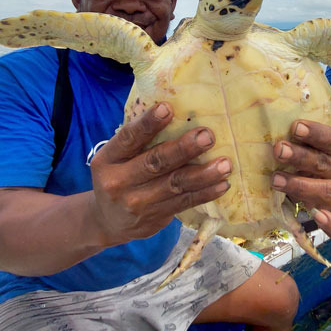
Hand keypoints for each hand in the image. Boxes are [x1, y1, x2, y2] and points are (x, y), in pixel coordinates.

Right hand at [89, 102, 230, 246]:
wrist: (105, 222)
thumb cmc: (118, 177)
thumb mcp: (114, 158)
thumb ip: (137, 141)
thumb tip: (177, 112)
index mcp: (108, 159)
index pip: (128, 138)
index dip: (148, 123)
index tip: (168, 108)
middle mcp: (119, 181)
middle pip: (155, 162)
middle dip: (184, 149)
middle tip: (207, 136)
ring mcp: (137, 203)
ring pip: (175, 184)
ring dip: (203, 174)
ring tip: (225, 164)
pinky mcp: (154, 218)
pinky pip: (184, 203)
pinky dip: (205, 193)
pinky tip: (222, 184)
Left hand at [272, 121, 330, 239]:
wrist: (325, 183)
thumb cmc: (313, 158)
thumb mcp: (311, 145)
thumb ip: (300, 138)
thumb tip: (274, 125)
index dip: (315, 133)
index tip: (295, 127)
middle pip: (324, 163)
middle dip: (299, 157)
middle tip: (278, 150)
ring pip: (325, 191)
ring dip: (300, 185)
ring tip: (276, 180)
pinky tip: (317, 216)